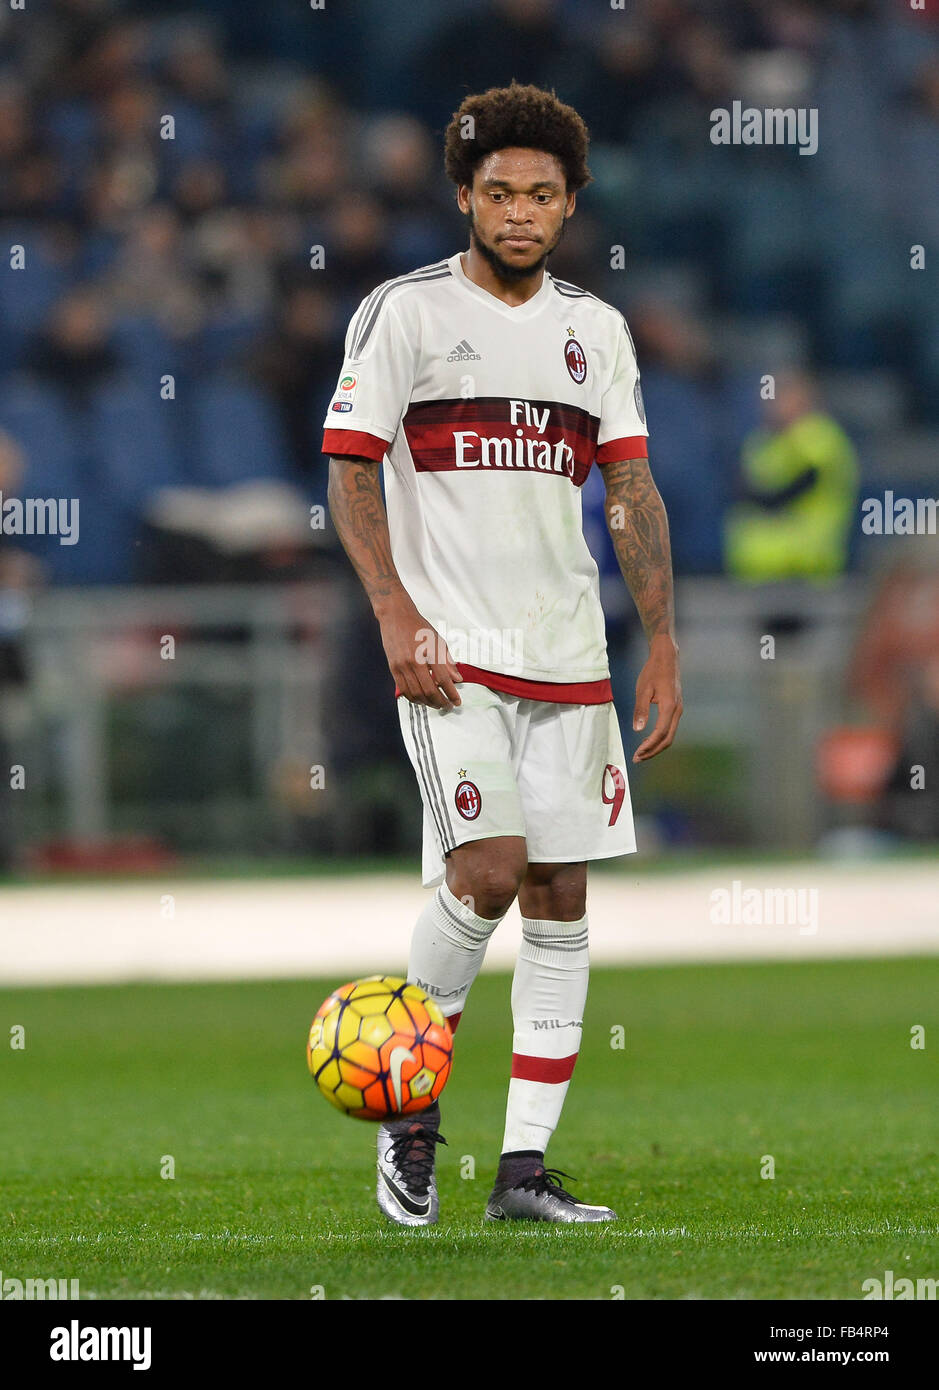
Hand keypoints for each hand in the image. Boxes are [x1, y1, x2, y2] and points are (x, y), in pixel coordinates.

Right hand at [377, 594, 462, 709]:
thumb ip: (448, 661)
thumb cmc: (418, 627)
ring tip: (435, 704)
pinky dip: (414, 698)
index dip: (452, 694)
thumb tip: (457, 679)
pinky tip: (421, 700)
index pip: (444, 679)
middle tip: (447, 705)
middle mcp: (415, 661)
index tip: (457, 701)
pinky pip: (404, 690)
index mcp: (430, 652)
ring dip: (427, 703)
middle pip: (429, 690)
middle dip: (440, 702)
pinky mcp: (393, 668)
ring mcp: (402, 665)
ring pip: (416, 693)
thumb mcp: (438, 641)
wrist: (396, 617)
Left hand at [632, 634, 681, 761]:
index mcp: (669, 707)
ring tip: (641, 752)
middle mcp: (677, 711)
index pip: (660, 733)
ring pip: (670, 735)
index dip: (649, 746)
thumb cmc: (653, 671)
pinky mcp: (676, 707)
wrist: (667, 657)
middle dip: (653, 751)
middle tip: (637, 758)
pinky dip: (659, 737)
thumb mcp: (643, 689)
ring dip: (656, 746)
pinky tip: (648, 739)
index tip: (637, 754)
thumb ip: (641, 710)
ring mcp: (678, 709)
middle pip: (667, 739)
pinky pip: (670, 728)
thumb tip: (638, 729)